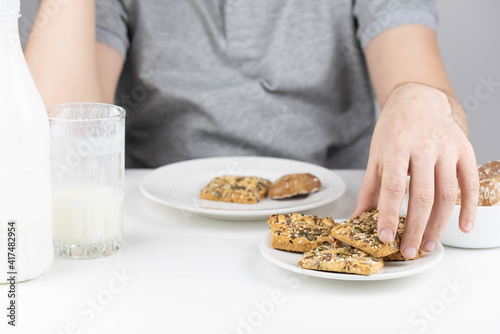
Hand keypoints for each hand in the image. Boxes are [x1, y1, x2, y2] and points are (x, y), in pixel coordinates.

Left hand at [353, 83, 478, 258]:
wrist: (419, 99)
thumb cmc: (394, 130)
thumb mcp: (376, 155)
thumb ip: (370, 188)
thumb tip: (358, 217)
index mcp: (395, 148)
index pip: (393, 187)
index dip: (390, 214)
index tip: (386, 237)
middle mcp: (423, 148)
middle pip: (422, 195)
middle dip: (415, 228)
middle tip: (408, 251)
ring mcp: (446, 149)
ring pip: (447, 194)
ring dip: (439, 225)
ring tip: (428, 246)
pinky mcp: (464, 150)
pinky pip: (469, 183)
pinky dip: (469, 207)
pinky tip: (463, 228)